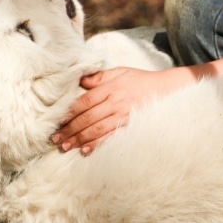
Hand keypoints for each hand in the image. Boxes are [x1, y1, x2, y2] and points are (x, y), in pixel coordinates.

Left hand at [52, 66, 193, 154]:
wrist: (166, 89)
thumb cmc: (141, 80)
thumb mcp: (120, 72)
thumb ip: (99, 77)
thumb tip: (80, 80)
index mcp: (110, 88)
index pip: (84, 101)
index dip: (69, 112)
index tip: (56, 121)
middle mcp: (115, 103)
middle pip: (87, 118)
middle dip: (70, 129)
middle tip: (55, 139)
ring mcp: (122, 116)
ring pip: (96, 129)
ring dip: (79, 139)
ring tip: (65, 147)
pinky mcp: (129, 126)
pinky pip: (111, 137)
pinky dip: (98, 145)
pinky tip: (86, 151)